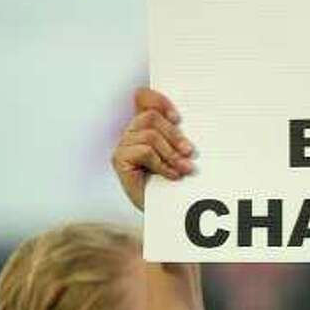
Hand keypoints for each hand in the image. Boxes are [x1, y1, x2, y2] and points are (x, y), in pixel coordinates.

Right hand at [111, 87, 194, 210]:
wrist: (163, 211)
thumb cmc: (172, 182)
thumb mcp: (178, 153)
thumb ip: (177, 135)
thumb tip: (185, 120)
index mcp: (144, 125)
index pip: (143, 98)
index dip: (158, 100)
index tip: (178, 118)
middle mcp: (131, 132)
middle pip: (150, 117)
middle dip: (174, 134)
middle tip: (190, 152)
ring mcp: (123, 146)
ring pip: (150, 136)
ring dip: (171, 153)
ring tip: (185, 168)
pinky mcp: (119, 160)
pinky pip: (145, 152)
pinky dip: (162, 164)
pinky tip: (172, 176)